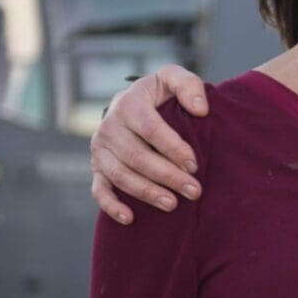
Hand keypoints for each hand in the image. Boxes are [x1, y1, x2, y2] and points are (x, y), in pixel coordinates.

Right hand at [89, 65, 210, 221]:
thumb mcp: (172, 80)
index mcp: (128, 103)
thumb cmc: (159, 95)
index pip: (150, 129)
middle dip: (167, 175)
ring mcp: (100, 149)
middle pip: (137, 156)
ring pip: (121, 175)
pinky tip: (130, 218)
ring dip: (147, 192)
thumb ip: (188, 86)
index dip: (172, 148)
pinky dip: (111, 205)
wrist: (133, 105)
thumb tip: (200, 110)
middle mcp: (109, 126)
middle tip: (194, 191)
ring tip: (172, 204)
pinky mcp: (96, 168)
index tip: (194, 165)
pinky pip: (99, 189)